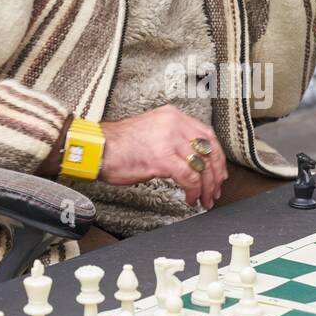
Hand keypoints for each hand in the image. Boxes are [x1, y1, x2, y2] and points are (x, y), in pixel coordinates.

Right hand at [99, 106, 227, 209]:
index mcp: (173, 116)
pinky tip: (190, 199)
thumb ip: (173, 139)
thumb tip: (191, 159)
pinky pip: (189, 178)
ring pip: (202, 166)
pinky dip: (194, 191)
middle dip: (216, 175)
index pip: (207, 135)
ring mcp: (168, 140)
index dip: (217, 157)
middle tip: (215, 190)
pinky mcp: (162, 158)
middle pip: (209, 151)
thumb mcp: (153, 132)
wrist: (97, 149)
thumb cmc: (119, 145)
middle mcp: (174, 124)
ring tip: (204, 199)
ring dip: (207, 187)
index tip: (218, 172)